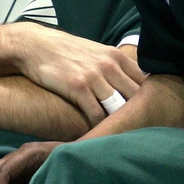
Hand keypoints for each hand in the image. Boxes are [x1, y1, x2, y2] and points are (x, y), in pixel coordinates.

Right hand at [3, 24, 144, 124]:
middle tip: (139, 133)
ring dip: (120, 124)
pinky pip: (97, 115)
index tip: (148, 116)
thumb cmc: (65, 52)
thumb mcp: (96, 53)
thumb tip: (131, 87)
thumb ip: (115, 68)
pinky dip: (100, 127)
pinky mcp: (78, 87)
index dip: (149, 101)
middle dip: (139, 115)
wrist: (34, 45)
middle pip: (136, 97)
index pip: (145, 82)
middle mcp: (110, 65)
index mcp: (117, 57)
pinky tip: (99, 134)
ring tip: (122, 138)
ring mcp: (95, 76)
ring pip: (119, 108)